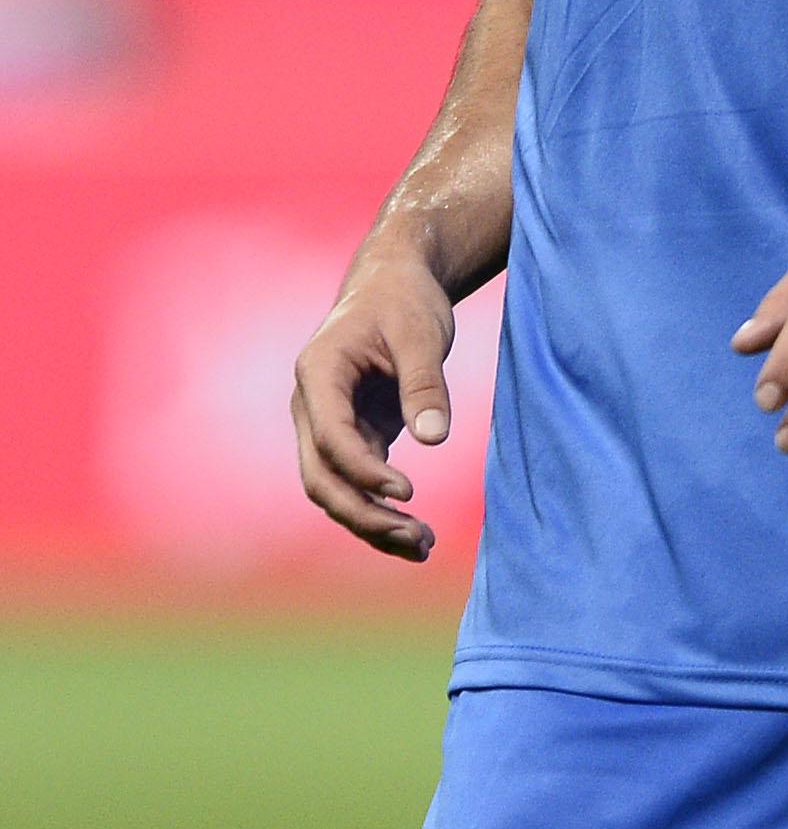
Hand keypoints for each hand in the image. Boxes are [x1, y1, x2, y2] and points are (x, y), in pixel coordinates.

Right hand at [291, 245, 455, 560]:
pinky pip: (359, 485)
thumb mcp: (421, 333)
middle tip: (417, 534)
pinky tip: (419, 536)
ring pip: (336, 491)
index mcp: (318, 374)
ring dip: (373, 523)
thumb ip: (425, 384)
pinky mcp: (353, 437)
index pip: (331, 437)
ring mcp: (329, 426)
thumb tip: (433, 440)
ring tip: (424, 546)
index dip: (364, 470)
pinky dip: (383, 511)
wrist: (395, 283)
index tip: (408, 490)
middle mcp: (312, 406)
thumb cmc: (404, 300)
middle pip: (321, 478)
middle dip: (363, 514)